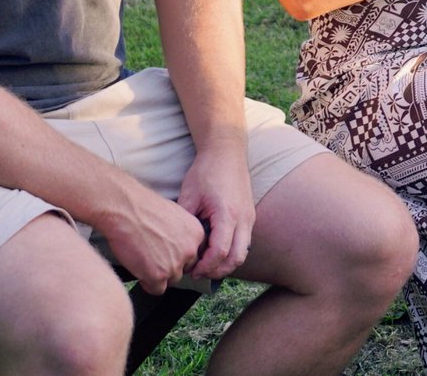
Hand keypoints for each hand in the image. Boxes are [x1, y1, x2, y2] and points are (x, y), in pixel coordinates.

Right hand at [94, 180, 208, 294]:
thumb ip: (181, 233)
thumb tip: (176, 245)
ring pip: (170, 280)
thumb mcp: (174, 215)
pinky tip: (139, 270)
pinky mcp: (158, 276)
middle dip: (169, 266)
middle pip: (183, 269)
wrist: (126, 209)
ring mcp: (175, 264)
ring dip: (158, 274)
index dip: (178, 255)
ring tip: (143, 260)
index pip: (193, 254)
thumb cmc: (143, 208)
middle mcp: (189, 251)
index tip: (166, 252)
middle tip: (153, 257)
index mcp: (196, 234)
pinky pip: (156, 289)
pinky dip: (147, 283)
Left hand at [176, 144, 257, 280]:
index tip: (191, 271)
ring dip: (226, 263)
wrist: (226, 151)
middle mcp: (243, 219)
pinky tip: (214, 249)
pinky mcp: (249, 215)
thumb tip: (177, 245)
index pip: (220, 252)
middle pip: (236, 259)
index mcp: (227, 214)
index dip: (205, 267)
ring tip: (206, 264)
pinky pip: (243, 242)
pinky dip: (231, 251)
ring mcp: (249, 217)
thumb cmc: (206, 171)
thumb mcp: (189, 195)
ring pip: (243, 252)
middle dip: (217, 271)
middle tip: (198, 273)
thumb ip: (185, 222)